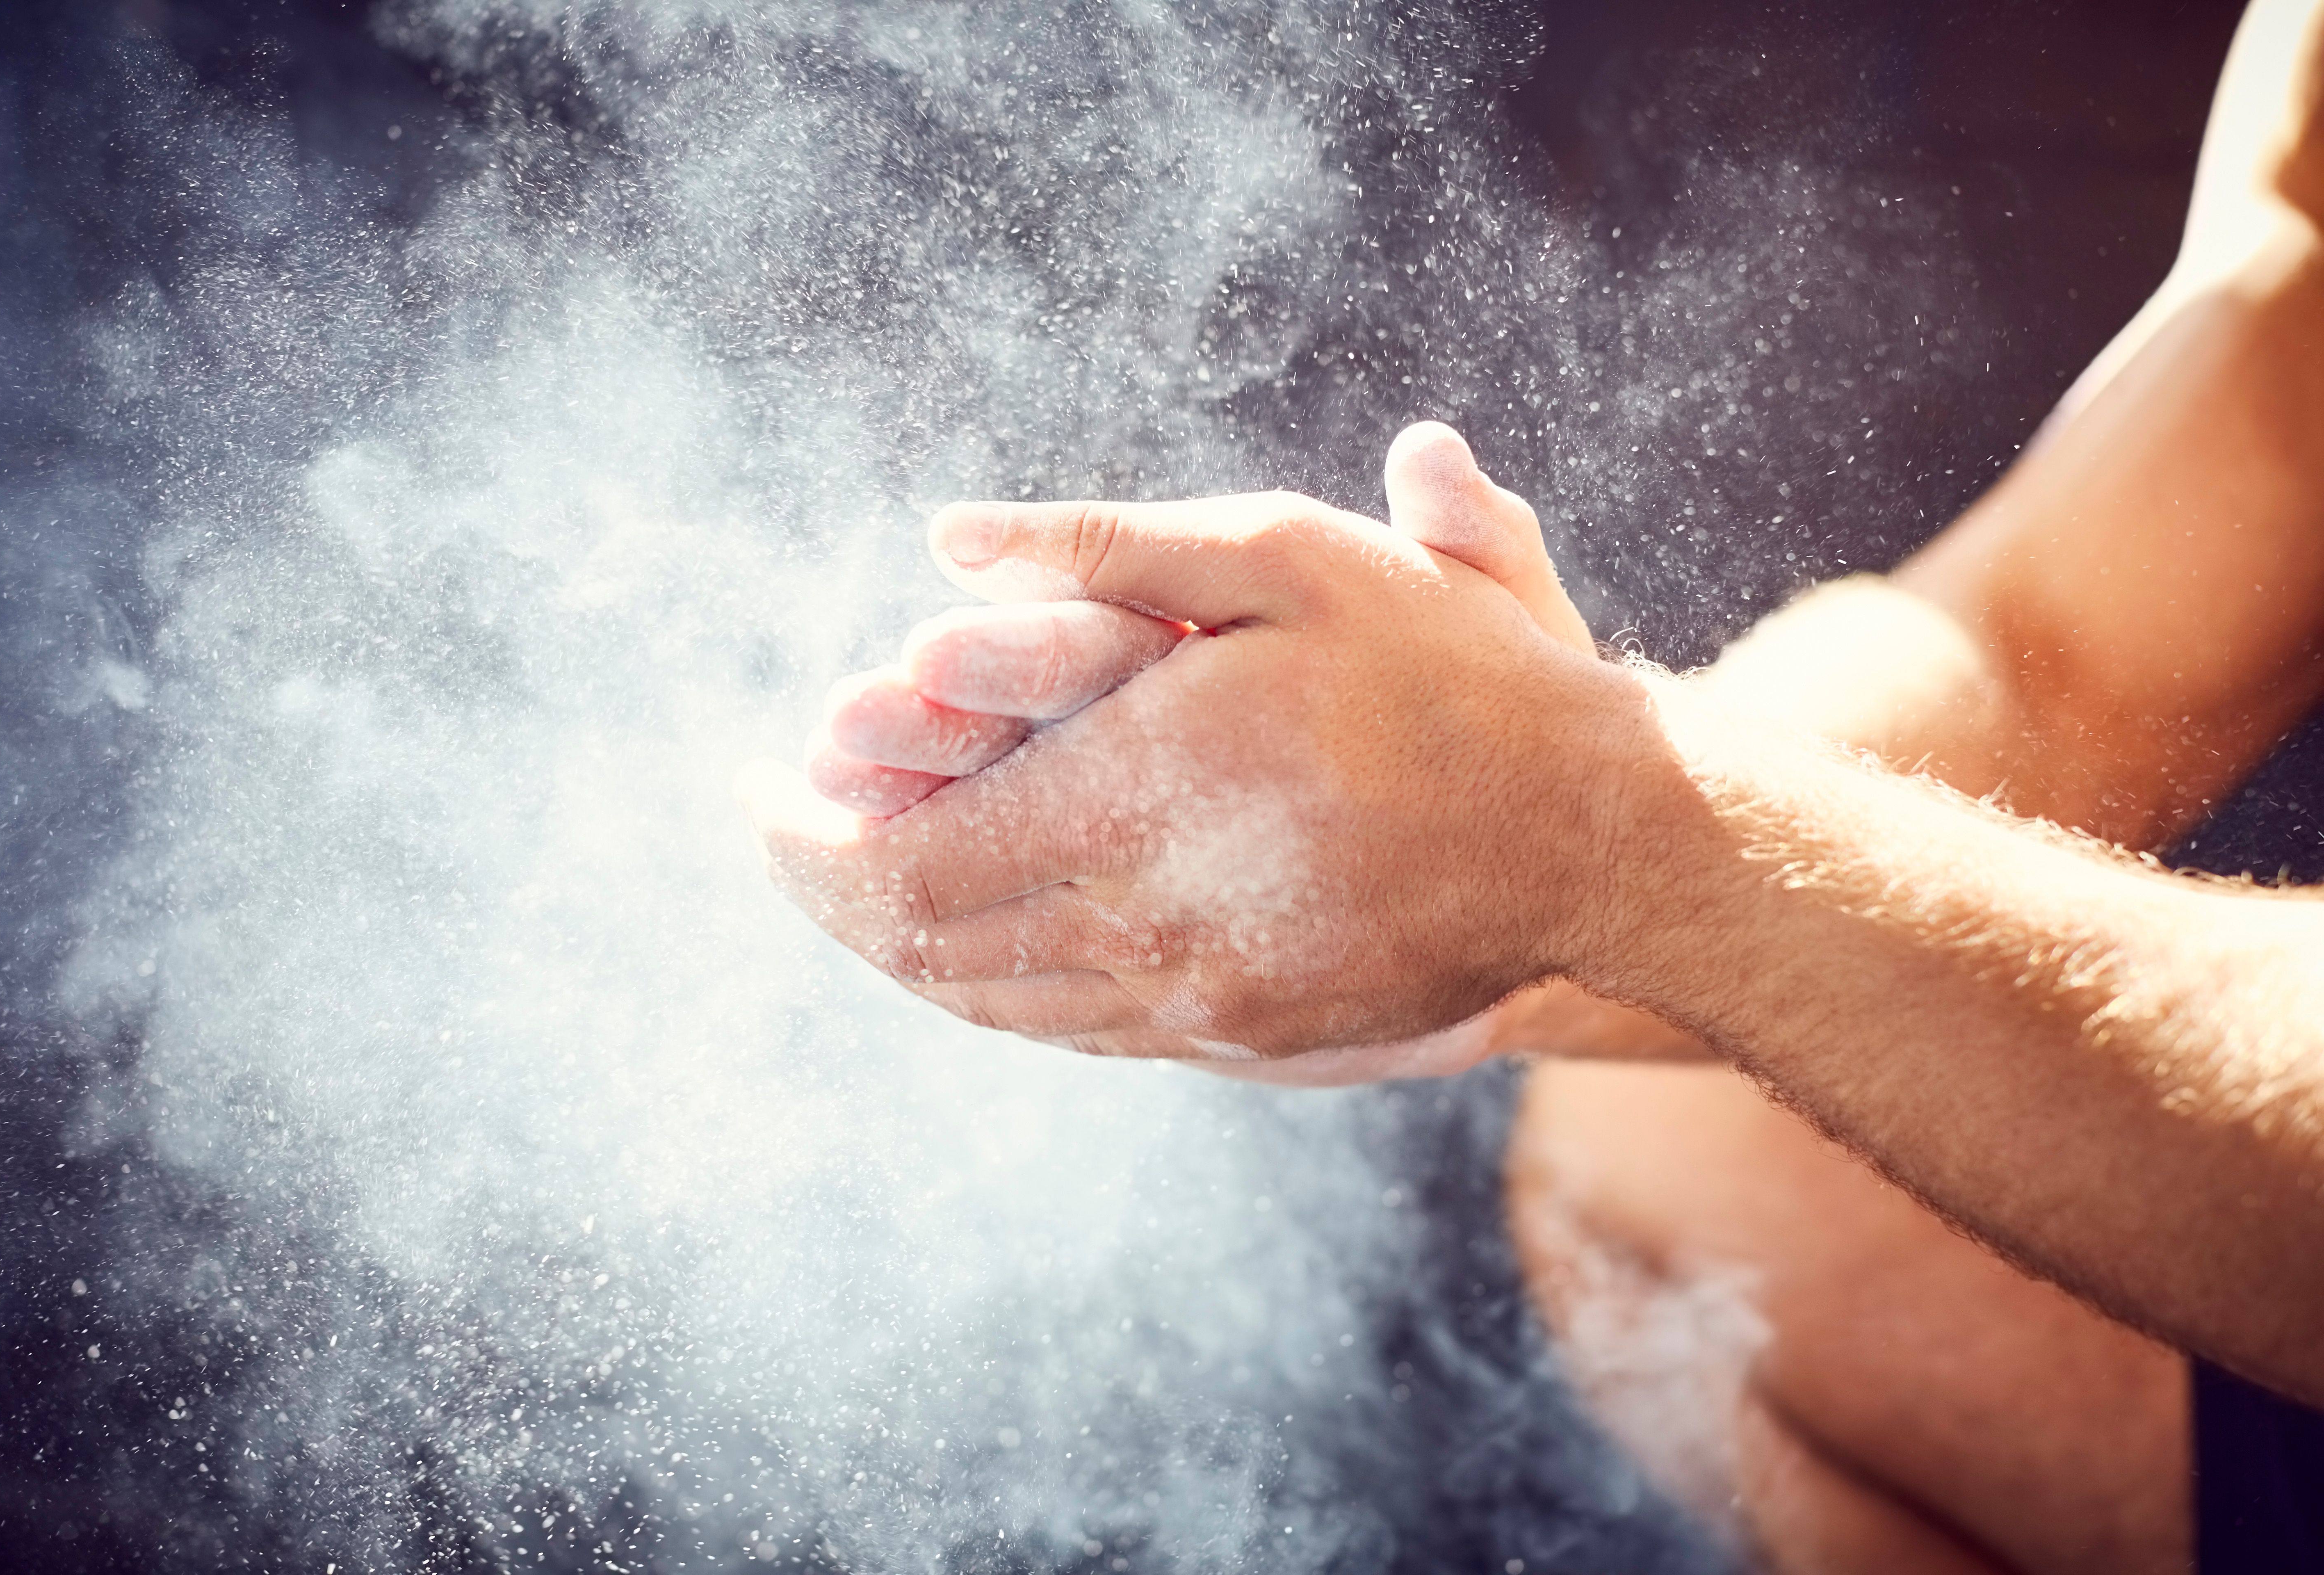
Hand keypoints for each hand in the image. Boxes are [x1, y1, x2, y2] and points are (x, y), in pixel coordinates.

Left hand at [745, 426, 1658, 1060]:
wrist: (1592, 838)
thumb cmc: (1445, 672)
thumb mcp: (1289, 558)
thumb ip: (1104, 543)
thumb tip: (939, 537)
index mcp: (1139, 805)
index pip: (899, 868)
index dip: (801, 842)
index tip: (759, 790)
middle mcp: (1152, 930)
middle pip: (924, 952)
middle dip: (831, 891)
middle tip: (789, 830)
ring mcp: (1201, 1005)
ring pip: (990, 1005)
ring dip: (906, 946)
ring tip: (862, 877)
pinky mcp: (1247, 1041)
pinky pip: (1075, 1032)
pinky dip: (996, 985)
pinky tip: (982, 931)